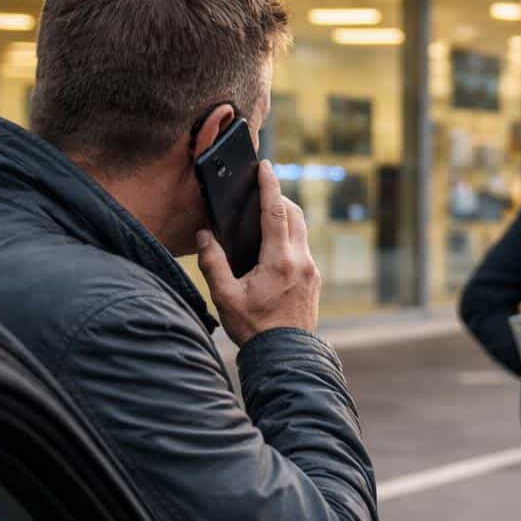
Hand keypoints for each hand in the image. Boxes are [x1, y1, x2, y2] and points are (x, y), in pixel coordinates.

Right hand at [196, 160, 320, 344]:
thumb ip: (213, 263)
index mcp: (279, 260)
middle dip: (280, 197)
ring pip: (302, 230)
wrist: (285, 355)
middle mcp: (300, 260)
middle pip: (295, 214)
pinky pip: (304, 247)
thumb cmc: (254, 328)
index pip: (276, 211)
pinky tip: (275, 245)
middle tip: (263, 189)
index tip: (265, 165)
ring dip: (287, 216)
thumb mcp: (225, 297)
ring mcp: (311, 270)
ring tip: (267, 214)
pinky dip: (291, 237)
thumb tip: (205, 236)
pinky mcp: (314, 280)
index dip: (269, 185)